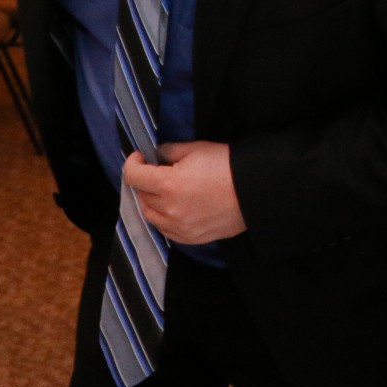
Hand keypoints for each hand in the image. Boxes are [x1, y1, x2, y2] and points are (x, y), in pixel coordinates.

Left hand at [122, 141, 245, 243]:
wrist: (254, 192)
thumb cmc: (227, 166)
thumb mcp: (196, 149)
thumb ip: (169, 151)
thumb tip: (157, 155)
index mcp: (168, 185)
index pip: (133, 176)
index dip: (133, 162)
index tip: (141, 156)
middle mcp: (169, 210)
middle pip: (140, 195)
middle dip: (145, 180)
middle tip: (157, 171)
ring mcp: (179, 227)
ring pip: (149, 215)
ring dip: (151, 200)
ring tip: (164, 190)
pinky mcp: (190, 238)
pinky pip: (165, 230)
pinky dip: (163, 218)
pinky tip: (174, 207)